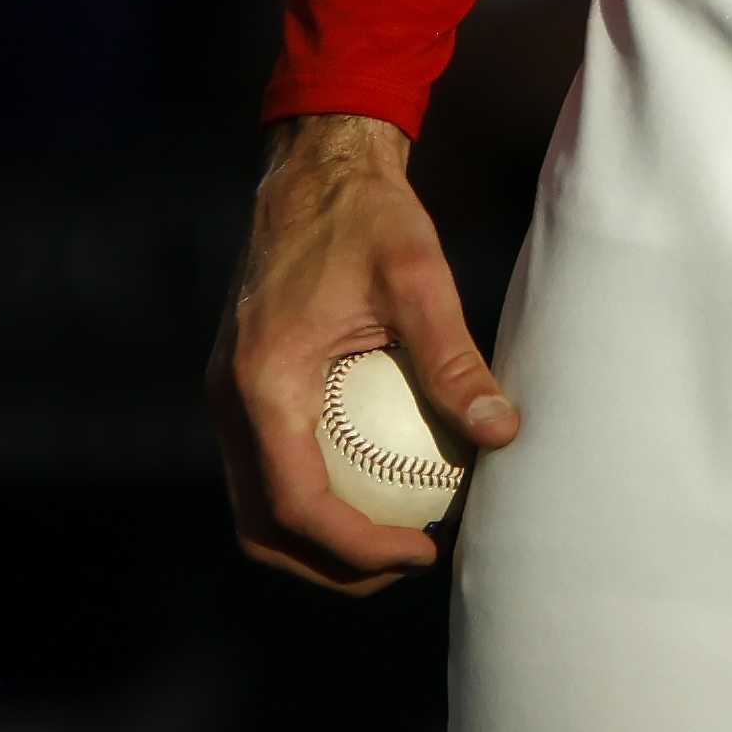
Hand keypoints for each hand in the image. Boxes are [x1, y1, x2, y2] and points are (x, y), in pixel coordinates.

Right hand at [214, 114, 517, 590]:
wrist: (313, 166)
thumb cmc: (367, 214)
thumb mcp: (419, 278)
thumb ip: (453, 360)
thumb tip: (502, 433)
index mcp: (263, 379)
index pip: (298, 503)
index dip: (358, 548)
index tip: (425, 550)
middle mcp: (230, 397)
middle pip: (263, 527)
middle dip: (334, 565)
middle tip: (413, 556)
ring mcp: (229, 395)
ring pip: (257, 508)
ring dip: (319, 542)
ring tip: (396, 537)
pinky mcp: (243, 386)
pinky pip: (267, 469)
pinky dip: (312, 500)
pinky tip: (378, 487)